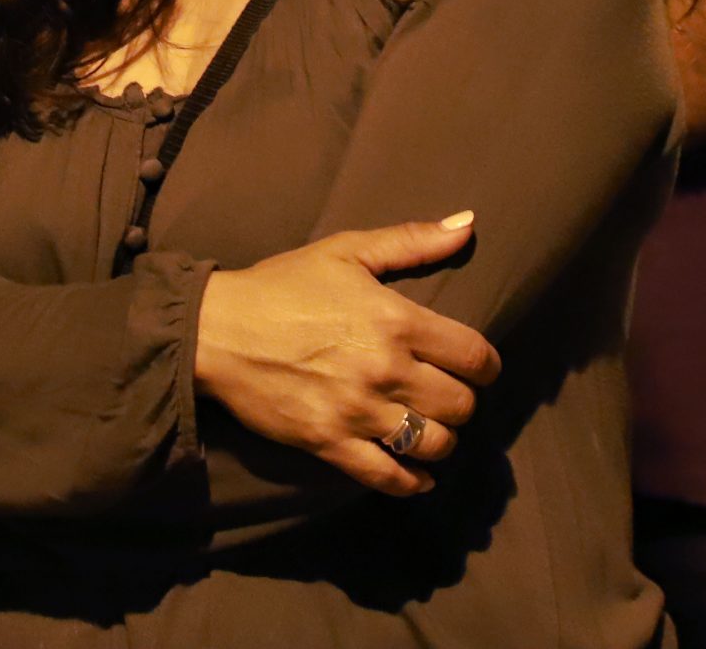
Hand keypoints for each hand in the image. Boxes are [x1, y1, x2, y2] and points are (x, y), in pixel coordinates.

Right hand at [193, 212, 497, 496]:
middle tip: (445, 393)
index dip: (486, 365)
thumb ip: (411, 240)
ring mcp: (359, 412)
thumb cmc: (284, 285)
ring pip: (434, 444)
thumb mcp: (346, 250)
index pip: (474, 356)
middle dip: (462, 400)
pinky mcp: (331, 444)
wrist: (219, 330)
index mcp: (396, 320)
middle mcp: (386, 371)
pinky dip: (412, 482)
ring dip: (441, 439)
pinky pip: (389, 477)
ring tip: (429, 427)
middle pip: (461, 405)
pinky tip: (418, 474)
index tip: (476, 366)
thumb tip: (469, 224)